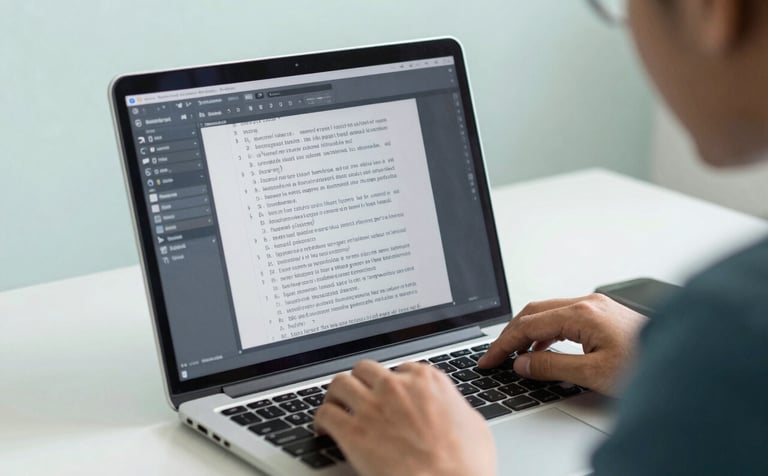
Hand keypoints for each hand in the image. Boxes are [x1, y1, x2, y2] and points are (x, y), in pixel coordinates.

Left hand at [314, 360, 495, 475]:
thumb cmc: (466, 464)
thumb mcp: (473, 424)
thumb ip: (455, 407)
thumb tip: (453, 411)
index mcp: (427, 380)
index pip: (400, 368)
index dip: (392, 382)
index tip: (388, 392)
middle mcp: (396, 386)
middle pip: (365, 369)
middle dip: (361, 382)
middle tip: (359, 395)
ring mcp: (372, 407)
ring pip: (340, 383)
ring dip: (337, 395)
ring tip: (336, 405)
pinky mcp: (353, 432)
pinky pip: (326, 414)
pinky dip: (321, 419)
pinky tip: (323, 428)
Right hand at [478, 293, 646, 395]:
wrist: (690, 362)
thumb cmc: (649, 366)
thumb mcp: (594, 373)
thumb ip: (552, 366)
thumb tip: (521, 363)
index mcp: (582, 313)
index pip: (528, 325)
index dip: (503, 344)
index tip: (488, 360)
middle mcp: (588, 303)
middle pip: (533, 311)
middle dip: (510, 333)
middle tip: (494, 356)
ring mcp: (596, 306)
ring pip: (548, 313)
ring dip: (527, 333)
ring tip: (514, 356)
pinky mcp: (604, 314)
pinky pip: (563, 317)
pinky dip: (545, 333)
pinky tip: (543, 350)